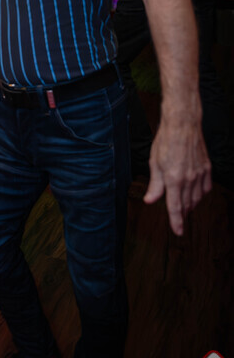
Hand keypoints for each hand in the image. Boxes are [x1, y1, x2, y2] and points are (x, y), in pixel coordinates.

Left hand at [143, 112, 211, 235]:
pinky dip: (200, 195)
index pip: (175, 207)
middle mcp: (189, 179)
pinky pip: (205, 188)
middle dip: (182, 215)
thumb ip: (155, 185)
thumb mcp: (154, 163)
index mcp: (174, 179)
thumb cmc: (165, 141)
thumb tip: (150, 201)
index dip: (176, 222)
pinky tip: (195, 194)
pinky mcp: (207, 168)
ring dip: (190, 205)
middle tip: (178, 220)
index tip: (178, 232)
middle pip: (186, 204)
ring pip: (197, 198)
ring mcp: (200, 174)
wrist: (183, 125)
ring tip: (184, 208)